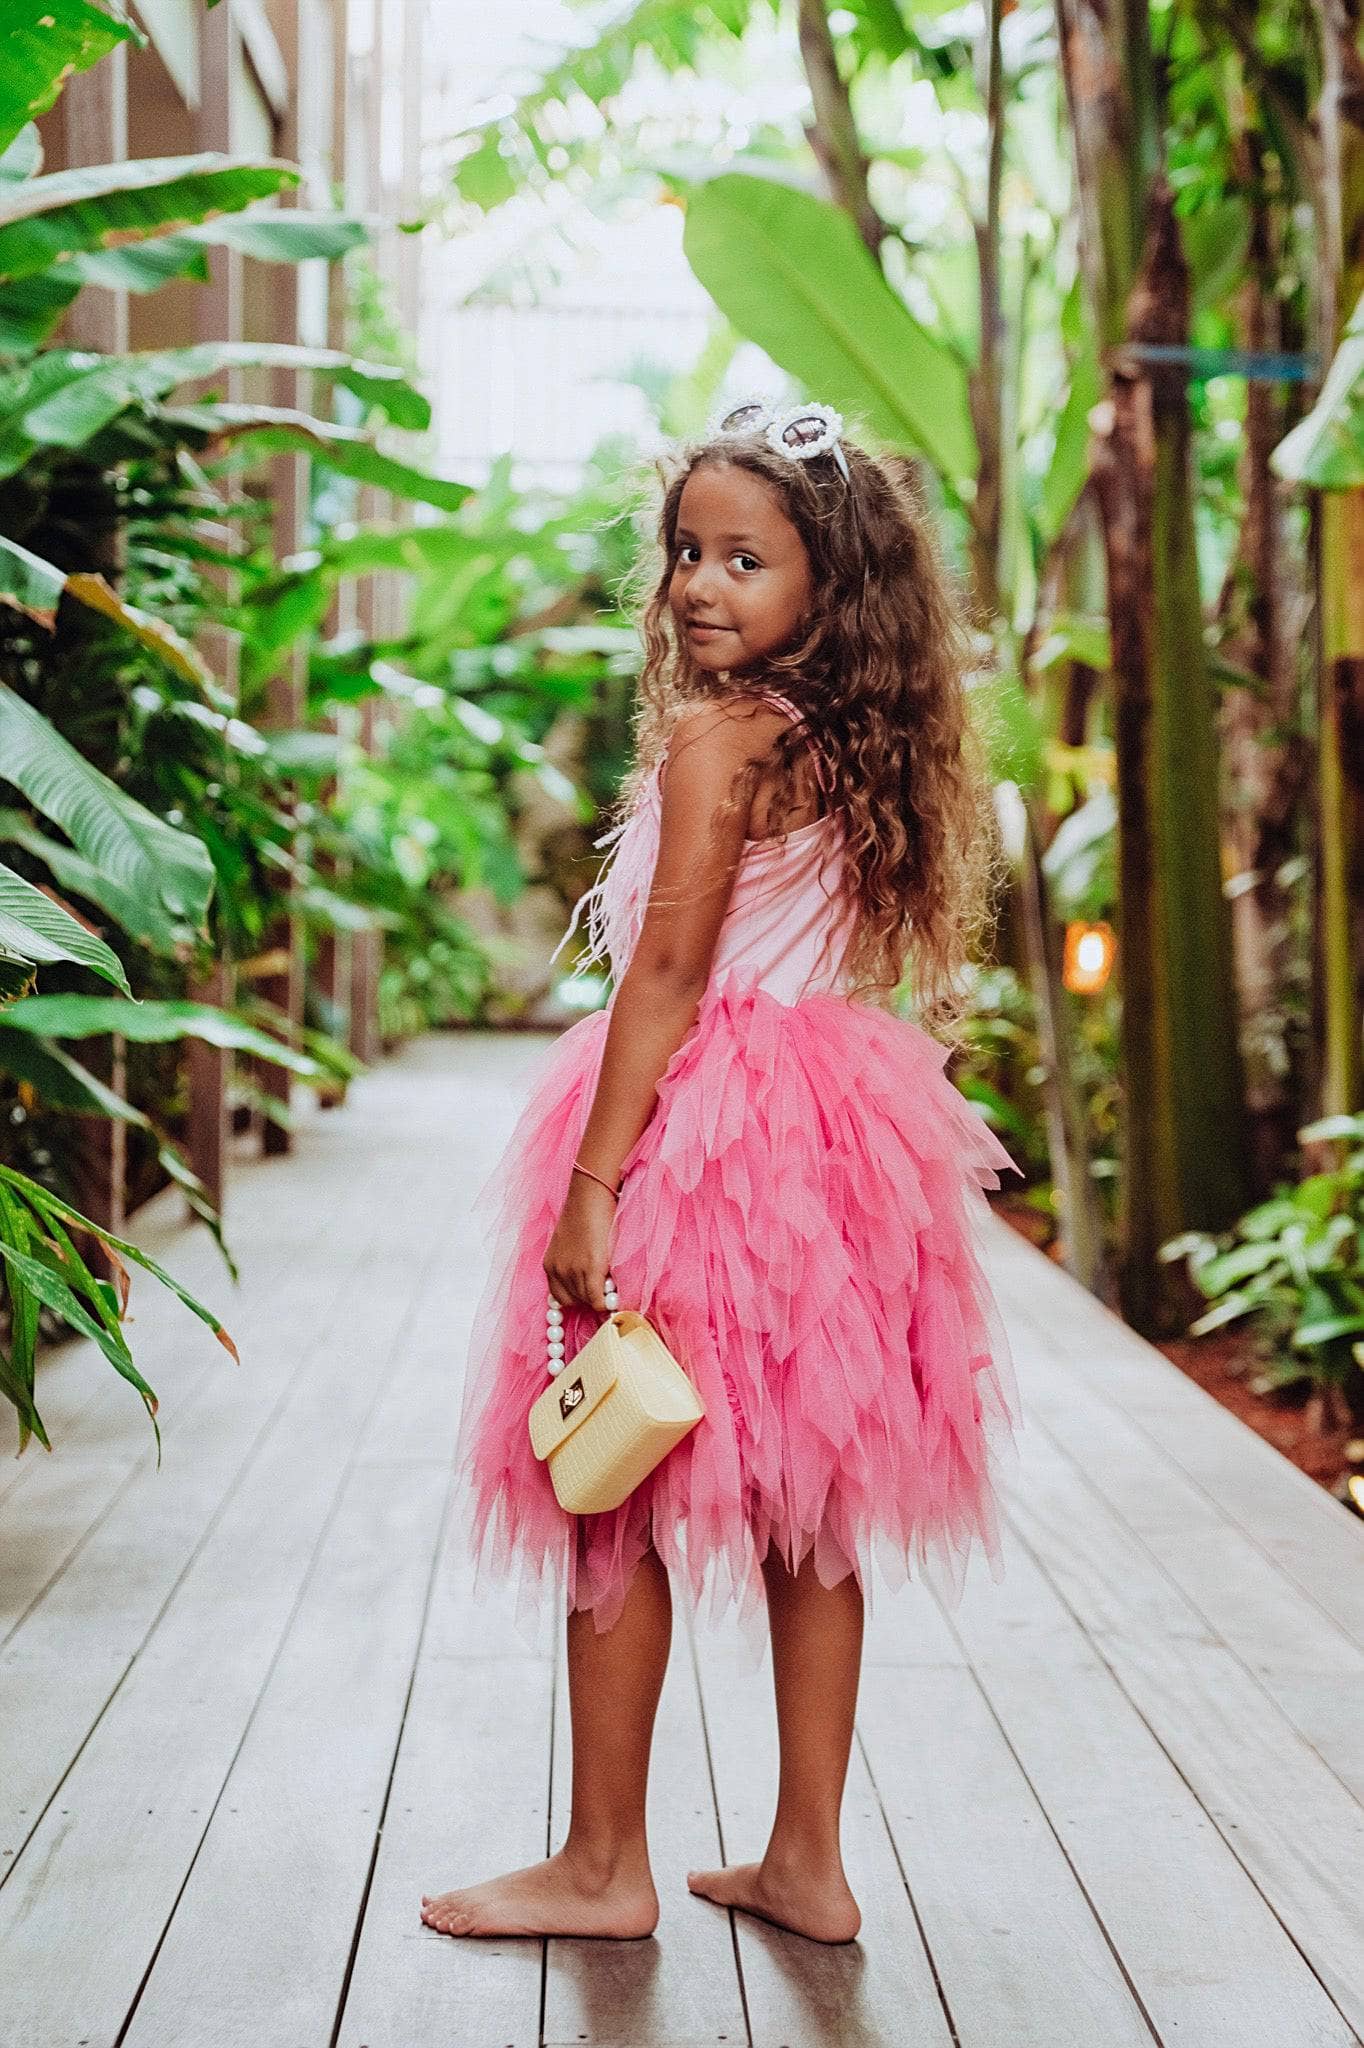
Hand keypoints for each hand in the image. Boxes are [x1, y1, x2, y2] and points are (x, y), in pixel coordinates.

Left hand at [544, 1174, 616, 1309]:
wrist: (591, 1196)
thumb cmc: (586, 1215)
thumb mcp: (571, 1245)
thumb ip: (575, 1266)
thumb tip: (591, 1288)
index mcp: (550, 1265)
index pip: (561, 1298)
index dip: (579, 1297)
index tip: (591, 1296)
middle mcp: (558, 1271)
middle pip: (575, 1301)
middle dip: (590, 1297)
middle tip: (604, 1287)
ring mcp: (573, 1271)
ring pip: (588, 1301)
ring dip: (600, 1296)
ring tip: (611, 1283)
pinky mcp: (591, 1269)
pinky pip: (598, 1300)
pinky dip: (606, 1301)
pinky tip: (615, 1295)